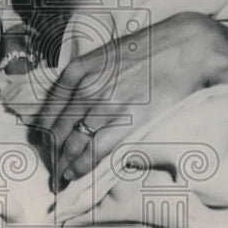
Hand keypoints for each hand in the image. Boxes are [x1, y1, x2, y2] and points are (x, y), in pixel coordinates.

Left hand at [30, 12, 227, 189]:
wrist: (183, 49)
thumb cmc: (148, 50)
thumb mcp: (105, 56)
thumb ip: (84, 80)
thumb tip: (69, 110)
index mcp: (78, 72)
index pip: (49, 113)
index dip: (43, 135)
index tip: (44, 147)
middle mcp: (87, 90)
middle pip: (58, 132)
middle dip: (52, 154)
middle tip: (51, 169)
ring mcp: (107, 107)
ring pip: (74, 145)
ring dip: (64, 165)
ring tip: (62, 178)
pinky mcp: (128, 121)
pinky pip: (97, 150)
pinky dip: (83, 166)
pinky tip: (77, 174)